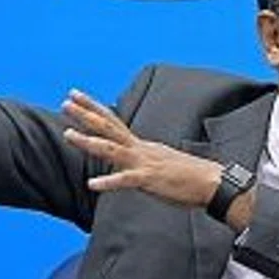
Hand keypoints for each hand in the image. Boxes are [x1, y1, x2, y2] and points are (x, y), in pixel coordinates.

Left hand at [61, 89, 221, 210]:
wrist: (212, 183)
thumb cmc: (187, 175)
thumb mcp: (158, 160)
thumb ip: (139, 156)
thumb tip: (125, 155)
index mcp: (141, 145)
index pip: (112, 121)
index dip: (93, 107)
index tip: (75, 95)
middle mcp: (140, 149)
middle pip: (108, 127)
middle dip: (85, 115)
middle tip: (66, 102)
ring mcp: (143, 163)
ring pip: (111, 149)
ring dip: (89, 141)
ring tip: (68, 134)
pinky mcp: (149, 180)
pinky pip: (126, 181)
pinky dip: (108, 182)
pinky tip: (92, 183)